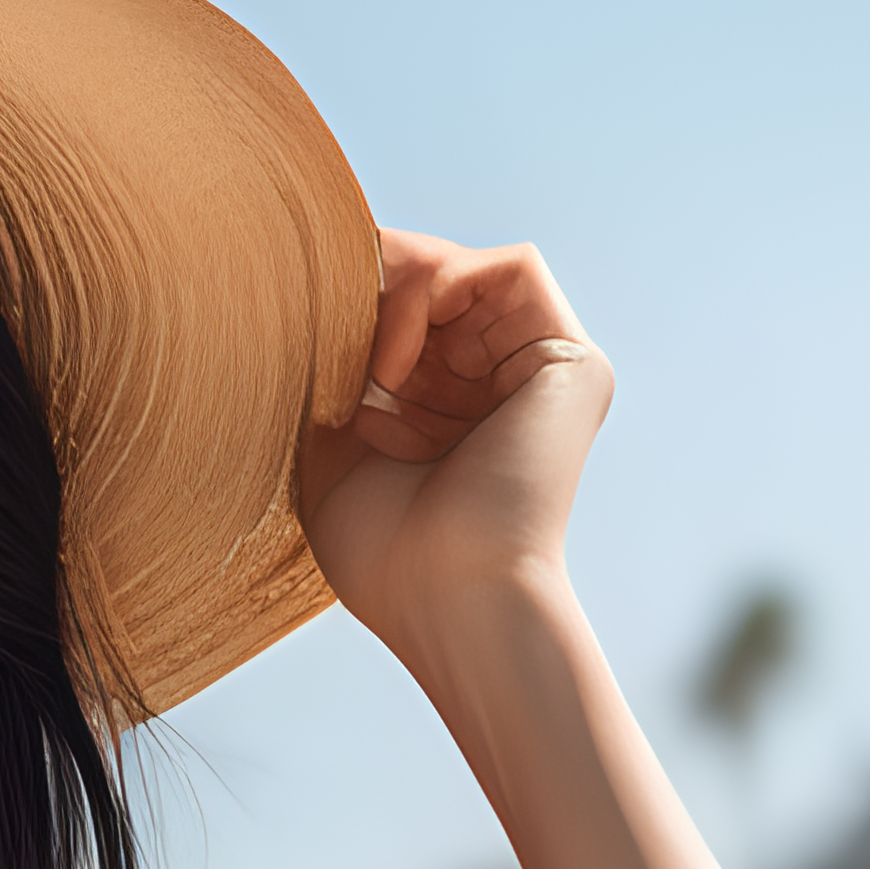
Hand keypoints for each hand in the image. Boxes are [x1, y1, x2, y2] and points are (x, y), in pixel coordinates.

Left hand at [293, 230, 612, 674]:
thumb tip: (316, 277)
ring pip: (467, 269)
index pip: (406, 313)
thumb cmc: (382, 551)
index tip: (295, 324)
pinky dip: (438, 291)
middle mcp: (500, 385)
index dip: (353, 300)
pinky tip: (392, 366)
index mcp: (449, 408)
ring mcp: (541, 371)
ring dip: (396, 293)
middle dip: (370, 284)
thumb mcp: (332, 439)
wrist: (447, 599)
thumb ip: (335, 360)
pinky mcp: (575, 363)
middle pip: (436, 281)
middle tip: (317, 321)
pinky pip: (511, 268)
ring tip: (359, 369)